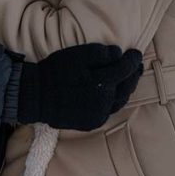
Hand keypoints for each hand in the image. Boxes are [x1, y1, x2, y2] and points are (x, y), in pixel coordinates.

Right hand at [15, 43, 142, 130]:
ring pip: (120, 101)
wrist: (37, 96)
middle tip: (137, 65)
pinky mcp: (91, 122)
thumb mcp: (77, 55)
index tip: (137, 52)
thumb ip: (100, 53)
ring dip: (126, 89)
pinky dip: (115, 100)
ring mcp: (98, 115)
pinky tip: (113, 93)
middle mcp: (104, 102)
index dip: (133, 60)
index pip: (125, 70)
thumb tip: (118, 53)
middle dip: (133, 75)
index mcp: (102, 83)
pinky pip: (109, 110)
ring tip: (128, 79)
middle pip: (126, 87)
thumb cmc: (56, 71)